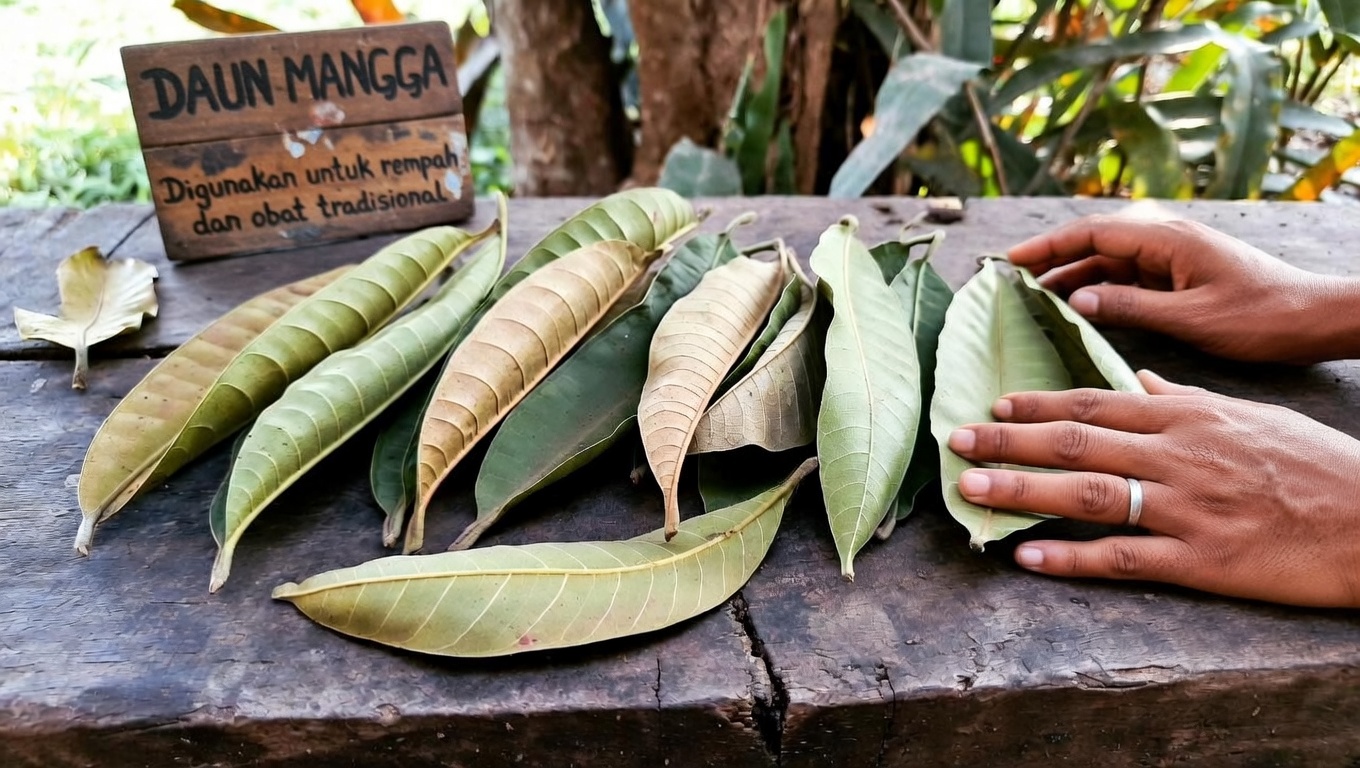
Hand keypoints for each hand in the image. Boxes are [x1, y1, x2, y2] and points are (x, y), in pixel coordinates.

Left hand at [946, 370, 1359, 607]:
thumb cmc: (1312, 464)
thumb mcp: (1248, 415)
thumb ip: (1184, 400)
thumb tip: (1135, 381)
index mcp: (1188, 418)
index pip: (1095, 405)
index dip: (1038, 405)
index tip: (993, 404)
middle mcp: (1178, 457)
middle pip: (1077, 443)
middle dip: (1010, 441)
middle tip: (957, 440)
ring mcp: (1188, 509)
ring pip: (1090, 495)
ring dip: (1023, 491)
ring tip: (972, 489)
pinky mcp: (1202, 561)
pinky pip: (1125, 558)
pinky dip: (1072, 558)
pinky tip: (1027, 557)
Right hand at [1008, 215, 1359, 364]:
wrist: (1314, 318)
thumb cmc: (1262, 316)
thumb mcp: (1191, 318)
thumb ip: (1131, 306)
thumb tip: (1078, 298)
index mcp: (1167, 239)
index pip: (1093, 233)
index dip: (1049, 245)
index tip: (1012, 260)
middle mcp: (1166, 240)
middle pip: (1096, 242)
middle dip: (1053, 257)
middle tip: (1012, 278)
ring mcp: (1173, 258)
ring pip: (1109, 261)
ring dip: (1073, 274)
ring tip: (1034, 295)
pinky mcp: (1180, 276)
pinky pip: (1128, 277)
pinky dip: (1098, 288)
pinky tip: (1078, 306)